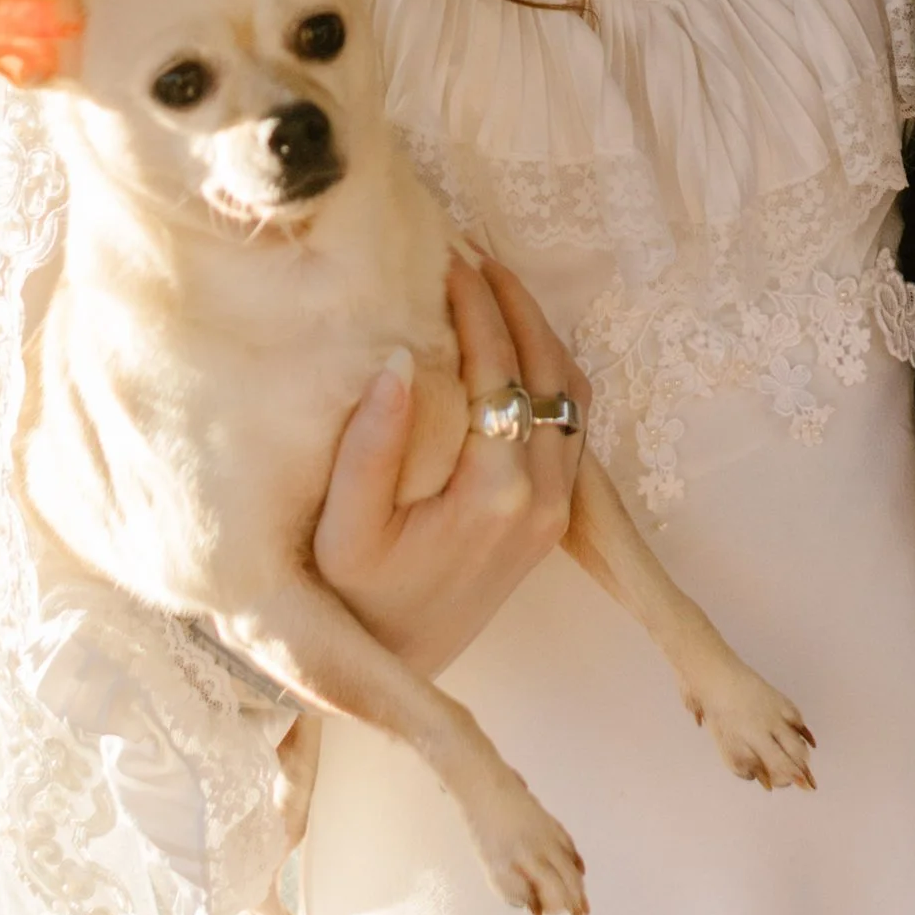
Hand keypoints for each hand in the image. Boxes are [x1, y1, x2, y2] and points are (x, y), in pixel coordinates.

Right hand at [314, 252, 588, 676]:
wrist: (392, 664)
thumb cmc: (354, 596)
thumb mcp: (343, 530)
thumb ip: (370, 446)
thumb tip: (403, 358)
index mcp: (495, 495)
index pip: (498, 370)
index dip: (476, 306)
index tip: (449, 257)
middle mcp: (542, 500)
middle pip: (548, 369)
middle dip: (512, 302)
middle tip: (472, 250)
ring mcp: (558, 510)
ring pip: (571, 392)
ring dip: (538, 330)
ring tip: (492, 281)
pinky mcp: (555, 515)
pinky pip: (572, 424)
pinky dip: (550, 369)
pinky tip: (513, 339)